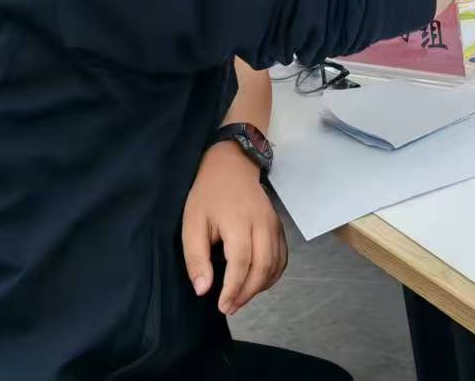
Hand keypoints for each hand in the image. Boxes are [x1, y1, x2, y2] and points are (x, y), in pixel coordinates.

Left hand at [182, 141, 286, 316]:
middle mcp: (262, 224)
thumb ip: (196, 258)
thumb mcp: (191, 224)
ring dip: (261, 286)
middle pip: (264, 266)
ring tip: (240, 298)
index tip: (222, 306)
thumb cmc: (207, 196)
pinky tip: (257, 283)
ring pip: (276, 264)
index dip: (233, 288)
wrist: (232, 167)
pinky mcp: (279, 227)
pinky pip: (283, 256)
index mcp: (238, 222)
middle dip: (247, 292)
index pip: (242, 262)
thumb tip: (203, 289)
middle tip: (230, 307)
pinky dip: (273, 274)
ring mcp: (274, 225)